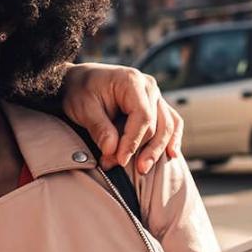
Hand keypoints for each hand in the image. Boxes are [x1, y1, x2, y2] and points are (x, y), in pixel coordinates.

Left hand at [60, 63, 183, 171]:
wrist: (80, 82)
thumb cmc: (80, 92)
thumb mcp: (82, 108)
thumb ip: (98, 128)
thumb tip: (111, 150)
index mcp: (131, 81)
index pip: (142, 116)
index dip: (133, 141)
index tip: (120, 160)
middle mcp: (148, 86)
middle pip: (157, 124)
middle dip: (141, 150)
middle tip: (118, 166)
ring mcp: (155, 96)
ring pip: (168, 126)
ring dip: (157, 150)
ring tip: (142, 169)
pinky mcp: (156, 106)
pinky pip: (172, 123)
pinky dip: (172, 139)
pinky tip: (171, 156)